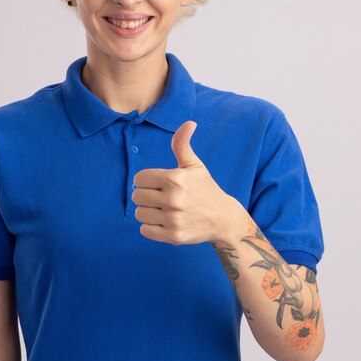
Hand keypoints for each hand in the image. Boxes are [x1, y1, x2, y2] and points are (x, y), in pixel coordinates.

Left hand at [132, 120, 242, 245]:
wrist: (223, 219)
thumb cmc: (205, 188)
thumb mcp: (194, 165)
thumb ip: (183, 144)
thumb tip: (189, 123)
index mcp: (176, 178)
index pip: (139, 178)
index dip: (146, 179)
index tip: (159, 183)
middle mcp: (174, 199)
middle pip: (137, 196)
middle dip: (146, 195)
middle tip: (161, 197)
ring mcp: (174, 220)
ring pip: (139, 214)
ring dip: (147, 211)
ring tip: (162, 209)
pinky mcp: (174, 237)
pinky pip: (145, 230)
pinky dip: (151, 227)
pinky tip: (164, 221)